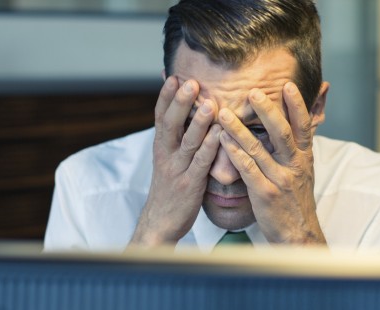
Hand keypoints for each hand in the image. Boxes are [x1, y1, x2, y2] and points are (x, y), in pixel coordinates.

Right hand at [131, 77, 219, 245]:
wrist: (160, 223)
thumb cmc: (170, 188)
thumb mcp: (168, 159)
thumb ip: (175, 137)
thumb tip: (181, 112)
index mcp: (160, 147)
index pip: (160, 116)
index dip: (165, 96)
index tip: (172, 75)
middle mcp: (165, 155)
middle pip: (170, 124)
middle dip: (180, 102)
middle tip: (190, 81)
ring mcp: (177, 170)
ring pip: (187, 141)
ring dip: (197, 121)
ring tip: (208, 102)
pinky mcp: (190, 185)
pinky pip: (201, 163)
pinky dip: (210, 147)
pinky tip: (219, 133)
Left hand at [218, 82, 325, 243]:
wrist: (298, 234)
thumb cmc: (296, 200)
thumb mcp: (304, 171)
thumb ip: (298, 146)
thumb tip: (299, 121)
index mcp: (304, 157)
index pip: (303, 126)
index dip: (297, 105)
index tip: (288, 85)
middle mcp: (294, 165)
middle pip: (282, 132)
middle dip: (267, 111)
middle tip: (252, 92)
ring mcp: (280, 179)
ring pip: (259, 149)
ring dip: (239, 129)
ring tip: (223, 113)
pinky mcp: (265, 194)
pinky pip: (248, 170)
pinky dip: (235, 154)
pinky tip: (222, 142)